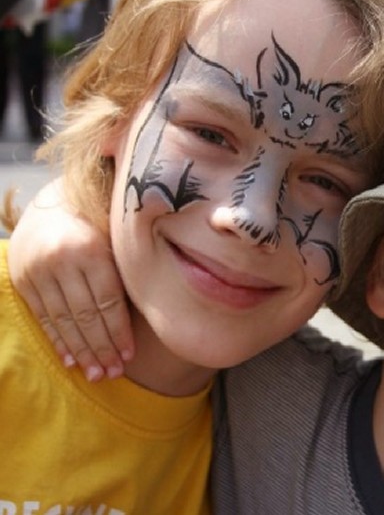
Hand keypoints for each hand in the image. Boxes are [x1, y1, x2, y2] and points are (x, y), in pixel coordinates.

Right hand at [8, 180, 133, 380]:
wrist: (54, 204)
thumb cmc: (102, 225)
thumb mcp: (118, 238)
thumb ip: (130, 269)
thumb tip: (164, 306)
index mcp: (91, 249)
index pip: (108, 301)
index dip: (119, 332)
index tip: (129, 356)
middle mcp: (62, 261)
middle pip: (86, 315)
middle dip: (101, 348)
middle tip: (113, 373)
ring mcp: (38, 271)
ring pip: (63, 320)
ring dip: (80, 351)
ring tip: (96, 374)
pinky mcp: (23, 280)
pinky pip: (43, 316)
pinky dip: (57, 340)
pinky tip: (70, 360)